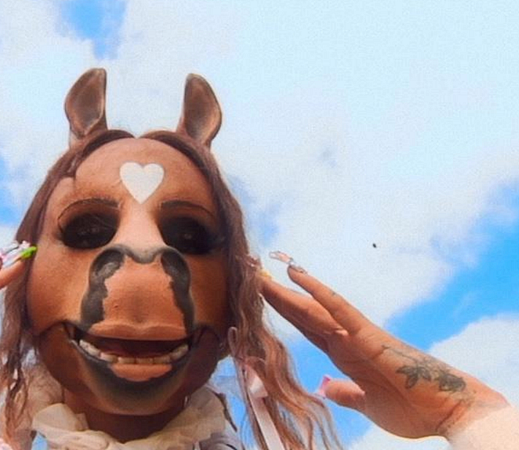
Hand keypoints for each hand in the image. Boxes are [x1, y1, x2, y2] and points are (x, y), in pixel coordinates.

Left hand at [260, 258, 507, 438]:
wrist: (448, 411)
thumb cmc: (413, 408)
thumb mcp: (366, 404)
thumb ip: (345, 392)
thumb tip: (324, 386)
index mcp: (343, 354)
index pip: (304, 326)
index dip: (281, 310)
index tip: (257, 295)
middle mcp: (345, 339)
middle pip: (301, 312)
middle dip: (273, 294)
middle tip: (247, 271)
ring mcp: (355, 335)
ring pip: (312, 307)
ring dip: (283, 289)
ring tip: (256, 270)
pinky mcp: (368, 337)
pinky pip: (338, 309)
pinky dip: (317, 292)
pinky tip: (296, 275)